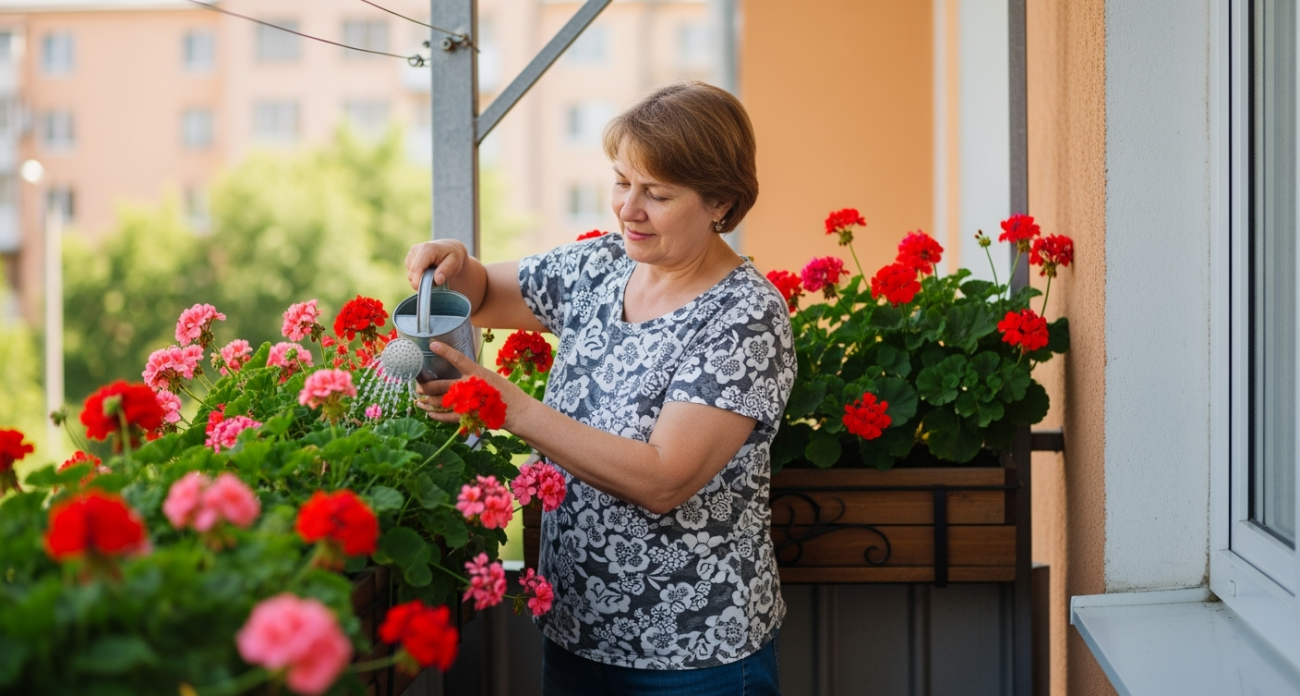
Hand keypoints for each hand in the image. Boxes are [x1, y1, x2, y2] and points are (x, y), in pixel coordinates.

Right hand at [405, 240, 467, 288]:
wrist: (450, 248)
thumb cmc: (453, 256)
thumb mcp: (455, 262)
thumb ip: (446, 270)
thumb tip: (437, 280)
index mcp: (427, 249)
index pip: (416, 268)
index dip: (418, 281)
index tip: (425, 290)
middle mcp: (416, 249)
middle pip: (412, 274)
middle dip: (422, 281)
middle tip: (435, 280)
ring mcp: (411, 254)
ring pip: (410, 275)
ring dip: (420, 278)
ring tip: (432, 274)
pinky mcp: (409, 258)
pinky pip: (410, 273)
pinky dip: (418, 275)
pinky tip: (427, 271)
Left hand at [414, 340, 534, 431]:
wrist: (516, 411)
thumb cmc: (504, 392)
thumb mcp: (490, 376)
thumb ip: (473, 375)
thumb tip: (457, 373)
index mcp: (477, 373)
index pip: (458, 358)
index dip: (444, 351)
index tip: (432, 344)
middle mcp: (470, 386)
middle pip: (440, 385)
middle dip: (425, 385)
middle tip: (417, 385)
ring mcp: (467, 403)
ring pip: (440, 402)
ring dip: (427, 401)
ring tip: (418, 400)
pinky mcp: (467, 416)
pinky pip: (447, 417)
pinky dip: (436, 415)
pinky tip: (429, 413)